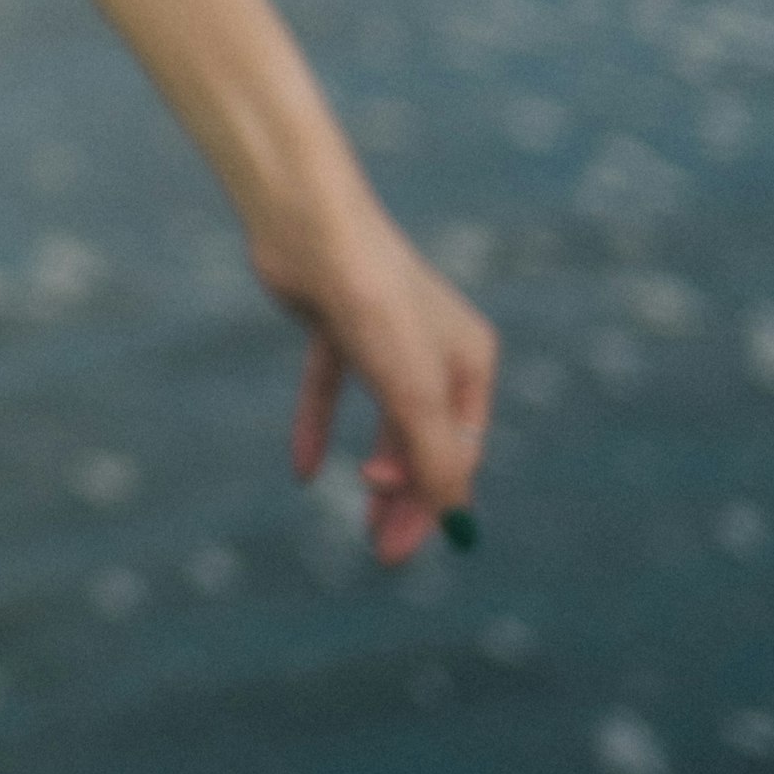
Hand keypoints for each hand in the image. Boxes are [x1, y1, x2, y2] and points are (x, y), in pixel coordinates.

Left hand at [256, 205, 497, 563]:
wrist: (309, 226)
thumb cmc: (374, 303)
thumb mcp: (411, 391)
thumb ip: (431, 456)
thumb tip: (453, 517)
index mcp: (471, 361)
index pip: (461, 450)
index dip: (436, 502)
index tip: (403, 546)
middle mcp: (435, 348)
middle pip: (425, 438)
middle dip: (406, 494)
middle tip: (380, 546)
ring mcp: (384, 336)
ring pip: (384, 419)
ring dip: (375, 468)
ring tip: (359, 518)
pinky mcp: (336, 326)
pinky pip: (331, 389)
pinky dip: (318, 426)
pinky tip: (302, 469)